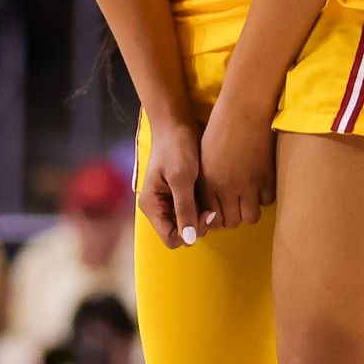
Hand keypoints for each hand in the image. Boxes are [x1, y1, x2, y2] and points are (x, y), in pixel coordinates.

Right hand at [138, 119, 211, 249]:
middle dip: (198, 224)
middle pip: (182, 234)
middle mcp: (158, 208)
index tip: (206, 213)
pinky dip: (203, 206)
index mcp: (152, 206)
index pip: (172, 239)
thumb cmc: (176, 146)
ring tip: (211, 196)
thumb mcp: (182, 177)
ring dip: (202, 215)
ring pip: (189, 224)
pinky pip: (193, 211)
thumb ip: (184, 208)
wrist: (176, 124)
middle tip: (212, 205)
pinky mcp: (179, 195)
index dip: (191, 232)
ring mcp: (169, 202)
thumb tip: (189, 239)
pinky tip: (210, 193)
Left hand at [198, 93, 275, 228]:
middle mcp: (226, 188)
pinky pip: (267, 201)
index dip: (217, 218)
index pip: (212, 216)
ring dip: (249, 211)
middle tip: (236, 207)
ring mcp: (248, 185)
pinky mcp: (266, 178)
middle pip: (231, 222)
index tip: (222, 211)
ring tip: (249, 199)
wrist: (244, 111)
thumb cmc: (220, 127)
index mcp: (208, 182)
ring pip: (250, 217)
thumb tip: (214, 201)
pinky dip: (264, 197)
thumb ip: (208, 181)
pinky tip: (261, 186)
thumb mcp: (204, 156)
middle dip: (233, 218)